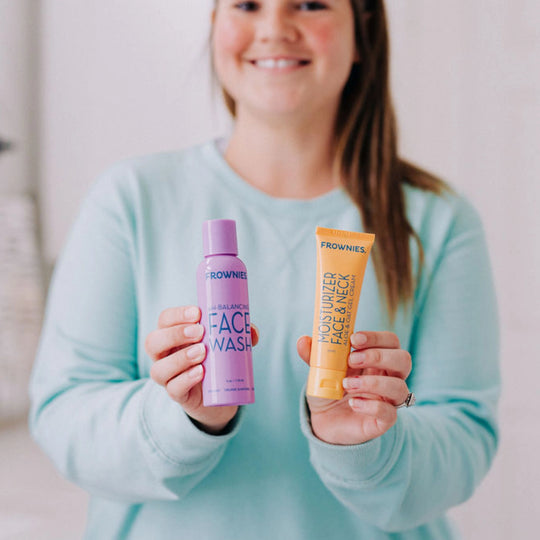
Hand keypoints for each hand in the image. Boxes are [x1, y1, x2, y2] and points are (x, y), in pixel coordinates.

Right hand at [145, 306, 258, 434]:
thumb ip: (239, 333)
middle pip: (152, 342)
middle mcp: (164, 355)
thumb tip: (251, 331)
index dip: (177, 315)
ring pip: (158, 369)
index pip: (164, 320)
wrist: (220, 394)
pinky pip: (173, 389)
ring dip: (180, 359)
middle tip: (200, 332)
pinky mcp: (178, 395)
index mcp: (172, 335)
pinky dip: (186, 379)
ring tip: (202, 352)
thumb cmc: (218, 359)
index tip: (198, 313)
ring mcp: (168, 377)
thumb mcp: (228, 342)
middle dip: (175, 334)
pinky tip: (200, 372)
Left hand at [297, 331, 411, 444]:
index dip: (376, 337)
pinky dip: (371, 406)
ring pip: (399, 387)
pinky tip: (353, 404)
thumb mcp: (319, 370)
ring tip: (347, 384)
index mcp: (377, 359)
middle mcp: (388, 377)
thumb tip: (303, 340)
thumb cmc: (329, 388)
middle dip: (378, 356)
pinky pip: (390, 413)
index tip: (354, 338)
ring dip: (372, 383)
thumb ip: (314, 355)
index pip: (390, 341)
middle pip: (403, 359)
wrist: (325, 420)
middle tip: (352, 359)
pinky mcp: (384, 420)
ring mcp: (388, 399)